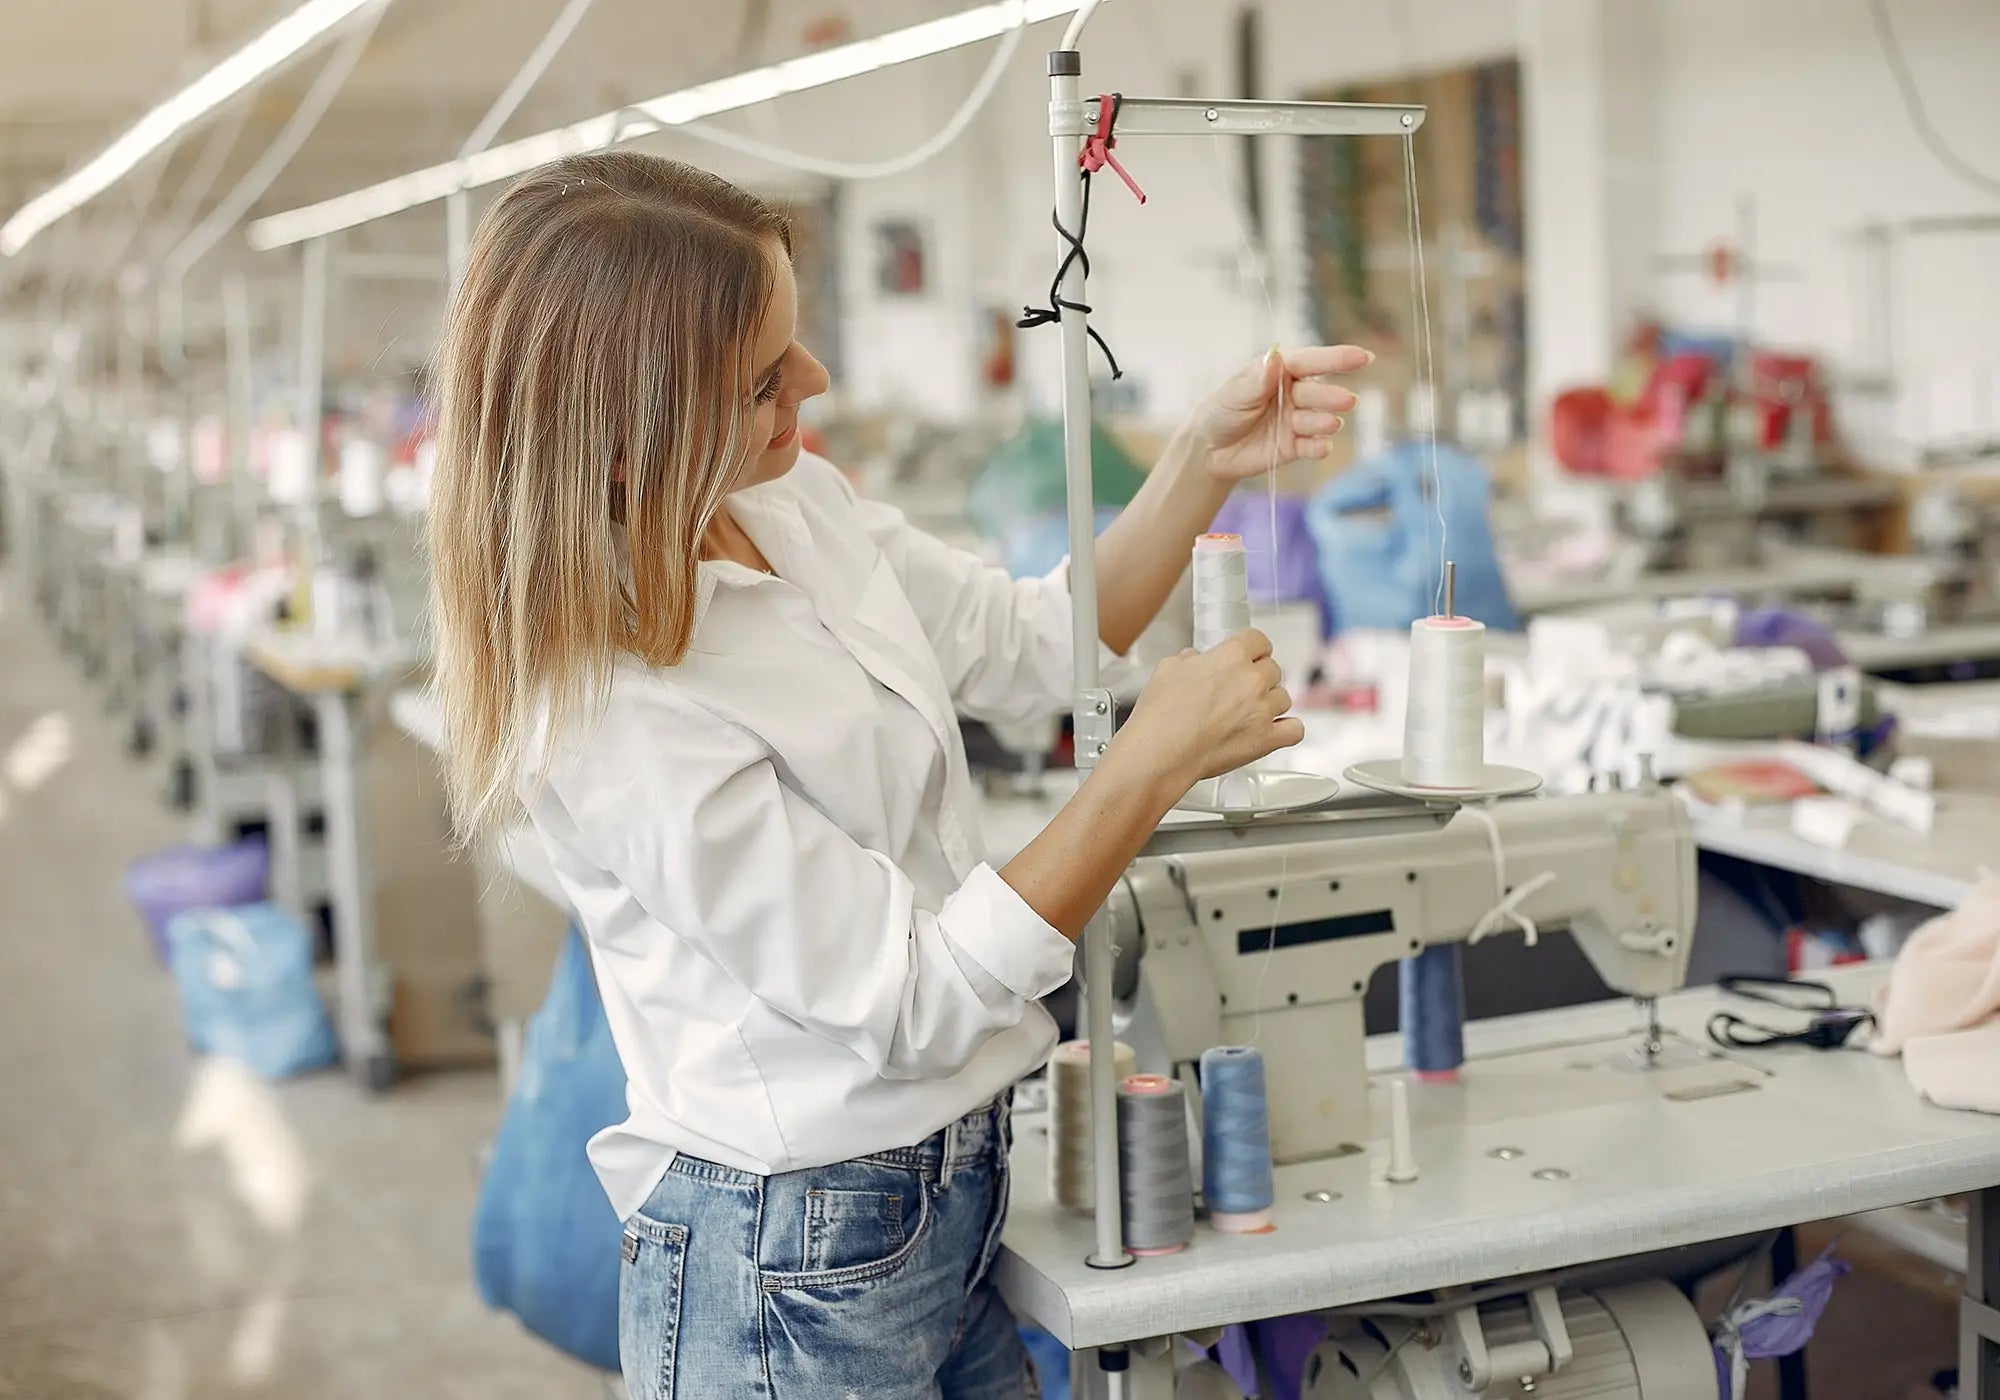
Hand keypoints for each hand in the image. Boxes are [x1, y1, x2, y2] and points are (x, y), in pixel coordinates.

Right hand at [1110, 629, 1303, 792]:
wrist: (1160, 753)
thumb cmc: (1160, 713)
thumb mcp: (1167, 669)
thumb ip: (1189, 659)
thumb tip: (1195, 659)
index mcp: (1231, 656)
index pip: (1258, 640)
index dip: (1252, 648)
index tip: (1249, 655)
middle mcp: (1253, 680)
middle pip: (1273, 669)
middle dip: (1258, 676)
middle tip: (1240, 689)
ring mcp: (1263, 711)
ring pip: (1284, 698)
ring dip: (1269, 702)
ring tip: (1249, 713)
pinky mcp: (1266, 740)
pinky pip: (1294, 730)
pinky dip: (1286, 729)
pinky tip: (1273, 730)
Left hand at [1186, 344, 1371, 482]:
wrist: (1209, 450)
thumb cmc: (1221, 412)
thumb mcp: (1233, 395)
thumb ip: (1256, 381)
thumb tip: (1275, 358)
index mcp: (1280, 371)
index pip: (1310, 362)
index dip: (1336, 358)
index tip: (1362, 357)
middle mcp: (1294, 394)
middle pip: (1318, 392)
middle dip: (1330, 396)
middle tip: (1345, 400)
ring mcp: (1297, 420)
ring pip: (1319, 419)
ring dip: (1324, 421)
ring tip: (1329, 423)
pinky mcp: (1296, 447)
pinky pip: (1312, 446)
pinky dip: (1319, 447)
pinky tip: (1322, 447)